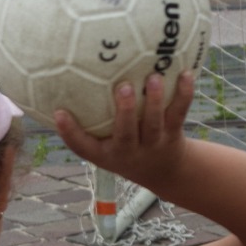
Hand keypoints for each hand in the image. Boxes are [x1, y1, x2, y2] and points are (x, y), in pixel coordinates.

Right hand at [54, 72, 194, 190]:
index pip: (83, 147)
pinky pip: (179, 113)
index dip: (69, 132)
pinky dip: (184, 94)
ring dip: (155, 100)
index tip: (59, 113)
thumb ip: (86, 123)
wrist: (164, 171)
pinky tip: (186, 74)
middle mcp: (129, 151)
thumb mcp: (103, 144)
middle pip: (126, 133)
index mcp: (106, 153)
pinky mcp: (173, 134)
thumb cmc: (124, 148)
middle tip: (123, 86)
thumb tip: (64, 82)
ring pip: (154, 122)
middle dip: (125, 111)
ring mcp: (153, 143)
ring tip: (154, 77)